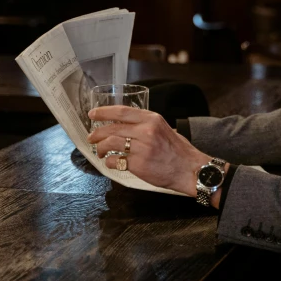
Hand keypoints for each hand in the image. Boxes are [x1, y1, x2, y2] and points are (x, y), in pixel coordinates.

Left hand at [87, 105, 210, 197]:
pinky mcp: (138, 164)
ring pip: (110, 143)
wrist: (189, 169)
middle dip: (97, 133)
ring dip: (100, 148)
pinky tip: (110, 162)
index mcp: (152, 119)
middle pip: (112, 128)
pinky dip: (109, 161)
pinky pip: (115, 160)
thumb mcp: (165, 129)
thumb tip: (126, 125)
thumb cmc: (178, 151)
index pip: (122, 111)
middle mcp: (146, 131)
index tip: (92, 114)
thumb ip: (147, 125)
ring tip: (99, 152)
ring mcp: (142, 148)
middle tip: (91, 138)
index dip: (104, 112)